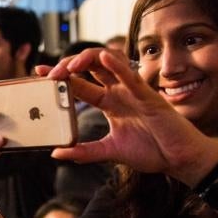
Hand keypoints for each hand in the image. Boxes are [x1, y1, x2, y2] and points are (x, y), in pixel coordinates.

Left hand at [45, 49, 217, 184]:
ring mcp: (133, 91)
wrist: (178, 159)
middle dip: (68, 65)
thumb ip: (84, 152)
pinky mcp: (149, 97)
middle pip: (91, 67)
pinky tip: (103, 58)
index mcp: (109, 102)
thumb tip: (56, 153)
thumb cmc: (150, 151)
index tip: (39, 72)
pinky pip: (132, 77)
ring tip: (69, 66)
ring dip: (87, 60)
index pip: (79, 84)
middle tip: (51, 73)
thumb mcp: (109, 151)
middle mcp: (119, 91)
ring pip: (109, 64)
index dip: (60, 76)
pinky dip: (117, 66)